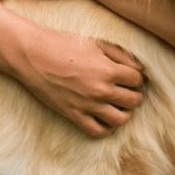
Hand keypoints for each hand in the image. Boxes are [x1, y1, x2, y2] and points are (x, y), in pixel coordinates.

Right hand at [13, 25, 143, 137]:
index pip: (137, 80)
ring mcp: (88, 105)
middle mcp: (101, 90)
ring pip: (121, 120)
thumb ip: (120, 54)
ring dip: (125, 114)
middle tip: (127, 91)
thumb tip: (140, 68)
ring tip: (119, 106)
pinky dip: (106, 128)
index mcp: (108, 70)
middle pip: (134, 101)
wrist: (34, 57)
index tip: (131, 77)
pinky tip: (105, 118)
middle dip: (135, 95)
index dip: (137, 78)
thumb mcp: (96, 43)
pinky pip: (98, 131)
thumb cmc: (65, 46)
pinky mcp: (74, 115)